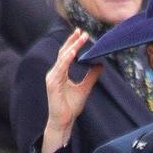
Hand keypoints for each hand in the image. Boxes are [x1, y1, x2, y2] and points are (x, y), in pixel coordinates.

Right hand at [41, 28, 101, 152]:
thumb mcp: (85, 88)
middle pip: (64, 52)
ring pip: (62, 58)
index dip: (73, 43)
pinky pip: (60, 69)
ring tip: (80, 38)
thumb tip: (100, 65)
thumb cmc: (71, 107)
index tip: (82, 33)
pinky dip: (66, 60)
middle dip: (73, 41)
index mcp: (61, 73)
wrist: (64, 121)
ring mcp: (52, 77)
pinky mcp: (52, 84)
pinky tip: (73, 53)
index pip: (67, 54)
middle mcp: (55, 73)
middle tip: (82, 31)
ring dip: (72, 47)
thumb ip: (91, 76)